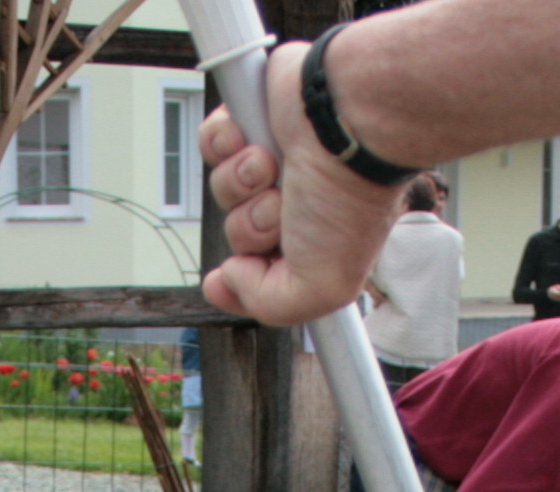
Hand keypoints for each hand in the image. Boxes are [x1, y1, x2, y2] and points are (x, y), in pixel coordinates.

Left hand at [199, 51, 408, 326]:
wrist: (343, 118)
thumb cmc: (346, 194)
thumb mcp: (321, 286)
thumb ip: (271, 305)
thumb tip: (231, 277)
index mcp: (317, 245)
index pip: (264, 276)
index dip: (239, 283)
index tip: (228, 278)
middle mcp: (299, 205)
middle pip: (239, 233)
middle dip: (249, 226)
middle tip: (278, 210)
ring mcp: (277, 162)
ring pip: (224, 189)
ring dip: (238, 183)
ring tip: (268, 167)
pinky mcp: (256, 120)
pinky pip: (213, 143)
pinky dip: (223, 144)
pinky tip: (248, 139)